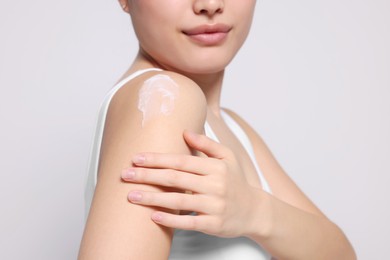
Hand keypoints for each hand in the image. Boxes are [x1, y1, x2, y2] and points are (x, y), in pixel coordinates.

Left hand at [121, 130, 265, 237]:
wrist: (254, 211)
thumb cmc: (236, 181)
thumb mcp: (227, 158)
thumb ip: (206, 144)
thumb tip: (184, 131)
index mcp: (215, 167)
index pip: (181, 161)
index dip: (157, 159)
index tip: (137, 158)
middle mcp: (215, 185)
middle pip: (175, 179)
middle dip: (148, 176)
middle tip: (125, 175)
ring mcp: (214, 205)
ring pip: (178, 201)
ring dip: (152, 198)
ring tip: (131, 196)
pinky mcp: (214, 224)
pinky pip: (189, 222)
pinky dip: (170, 219)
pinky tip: (152, 216)